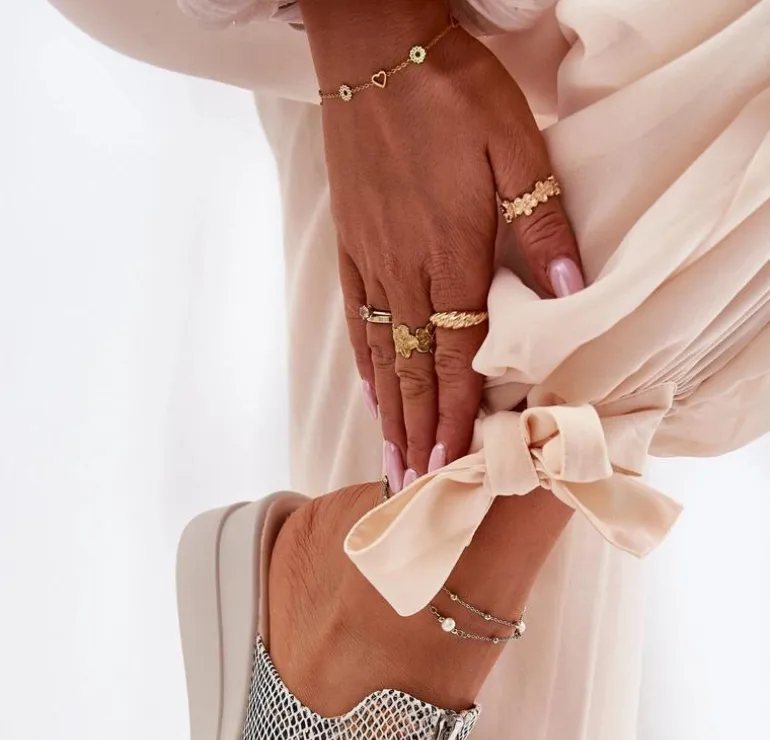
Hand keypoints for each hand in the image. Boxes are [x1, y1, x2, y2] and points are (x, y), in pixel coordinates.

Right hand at [301, 0, 583, 491]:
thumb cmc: (451, 92)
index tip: (448, 468)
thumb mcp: (516, 145)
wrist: (372, 44)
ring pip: (381, 354)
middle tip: (412, 489)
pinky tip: (370, 390)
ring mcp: (371, 260)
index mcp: (450, 254)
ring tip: (388, 460)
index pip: (453, 356)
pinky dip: (365, 363)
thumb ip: (541, 223)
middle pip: (411, 370)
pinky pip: (356, 317)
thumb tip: (571, 291)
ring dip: (387, 413)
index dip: (452, 417)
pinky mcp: (351, 243)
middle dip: (416, 434)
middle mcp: (404, 270)